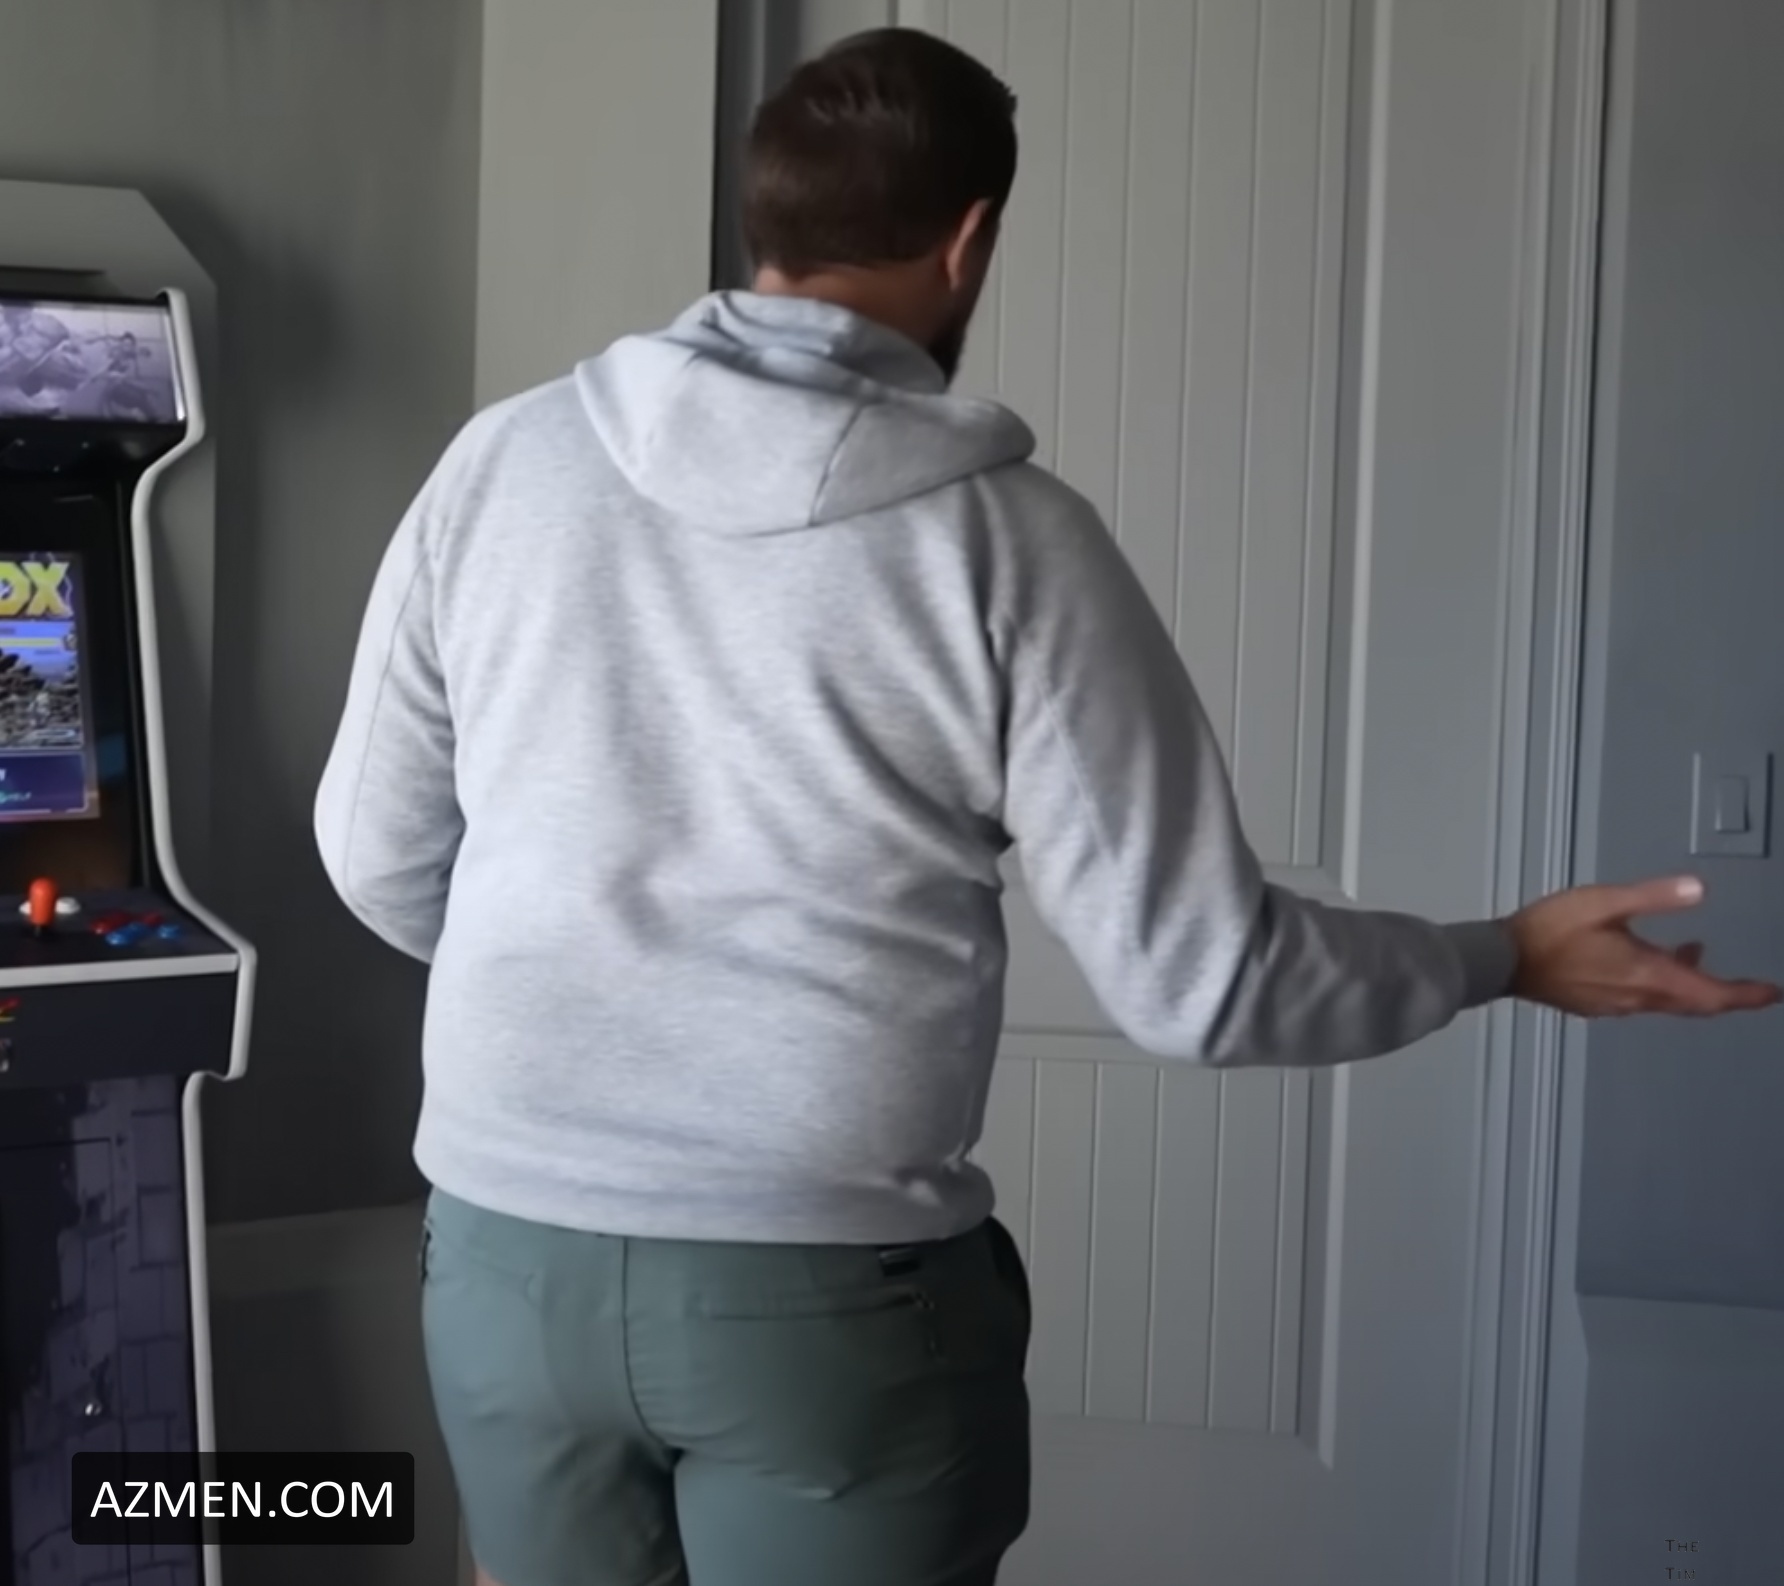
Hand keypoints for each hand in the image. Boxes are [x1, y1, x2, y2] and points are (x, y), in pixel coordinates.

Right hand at [1507, 875, 1781, 1017]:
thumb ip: (1653, 896)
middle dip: (1723, 994)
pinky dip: (1657, 983)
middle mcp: (1636, 998)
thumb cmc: (1550, 930)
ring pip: (1665, 1001)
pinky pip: (1639, 999)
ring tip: (1691, 953)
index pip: (1711, 995)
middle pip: (1693, 1004)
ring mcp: (1613, 1004)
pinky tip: (1643, 961)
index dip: (1746, 995)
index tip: (1772, 993)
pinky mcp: (1593, 1004)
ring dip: (1687, 984)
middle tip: (1748, 987)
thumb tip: (1699, 889)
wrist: (1502, 961)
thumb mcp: (1603, 902)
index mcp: (1646, 975)